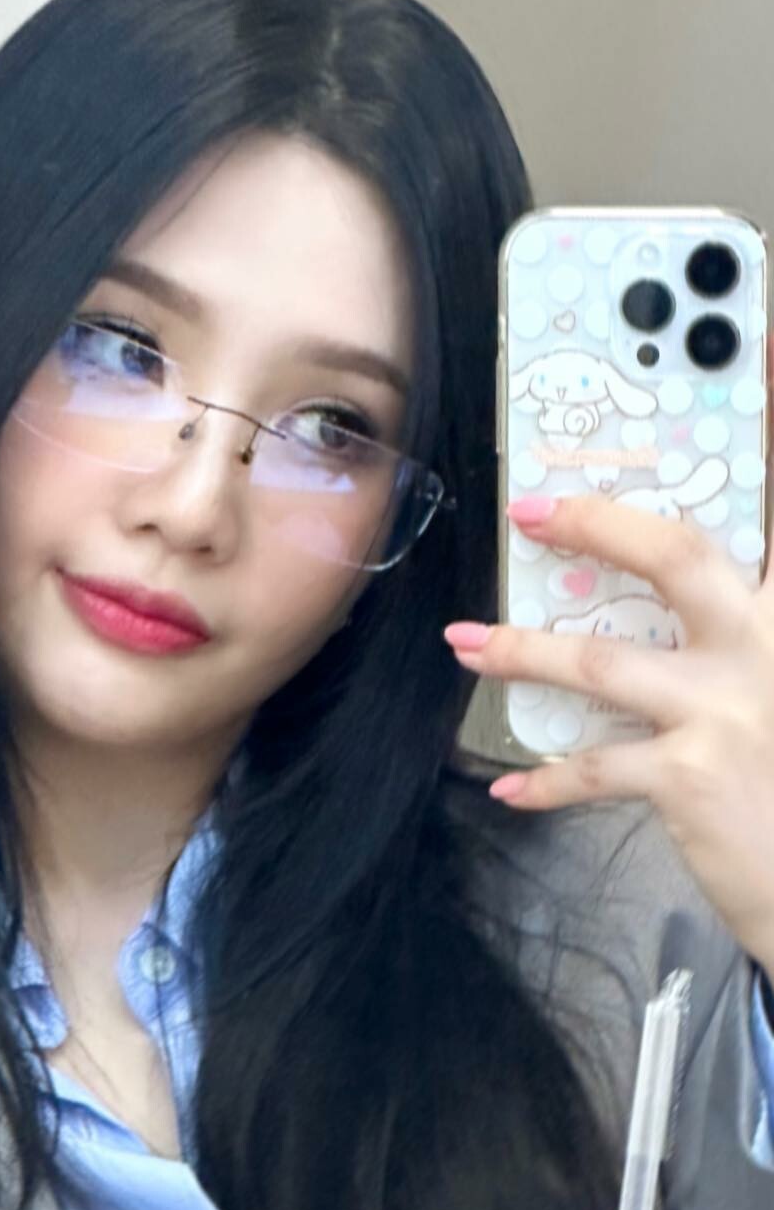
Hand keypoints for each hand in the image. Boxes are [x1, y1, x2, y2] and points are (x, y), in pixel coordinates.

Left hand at [442, 341, 773, 968]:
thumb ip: (740, 644)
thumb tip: (670, 627)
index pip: (750, 527)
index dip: (729, 469)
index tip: (688, 419)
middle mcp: (768, 647)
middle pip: (677, 558)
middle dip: (597, 524)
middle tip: (530, 513)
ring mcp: (729, 709)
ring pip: (602, 660)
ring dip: (523, 652)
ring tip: (466, 645)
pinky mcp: (691, 776)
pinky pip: (595, 766)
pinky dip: (548, 781)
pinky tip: (512, 790)